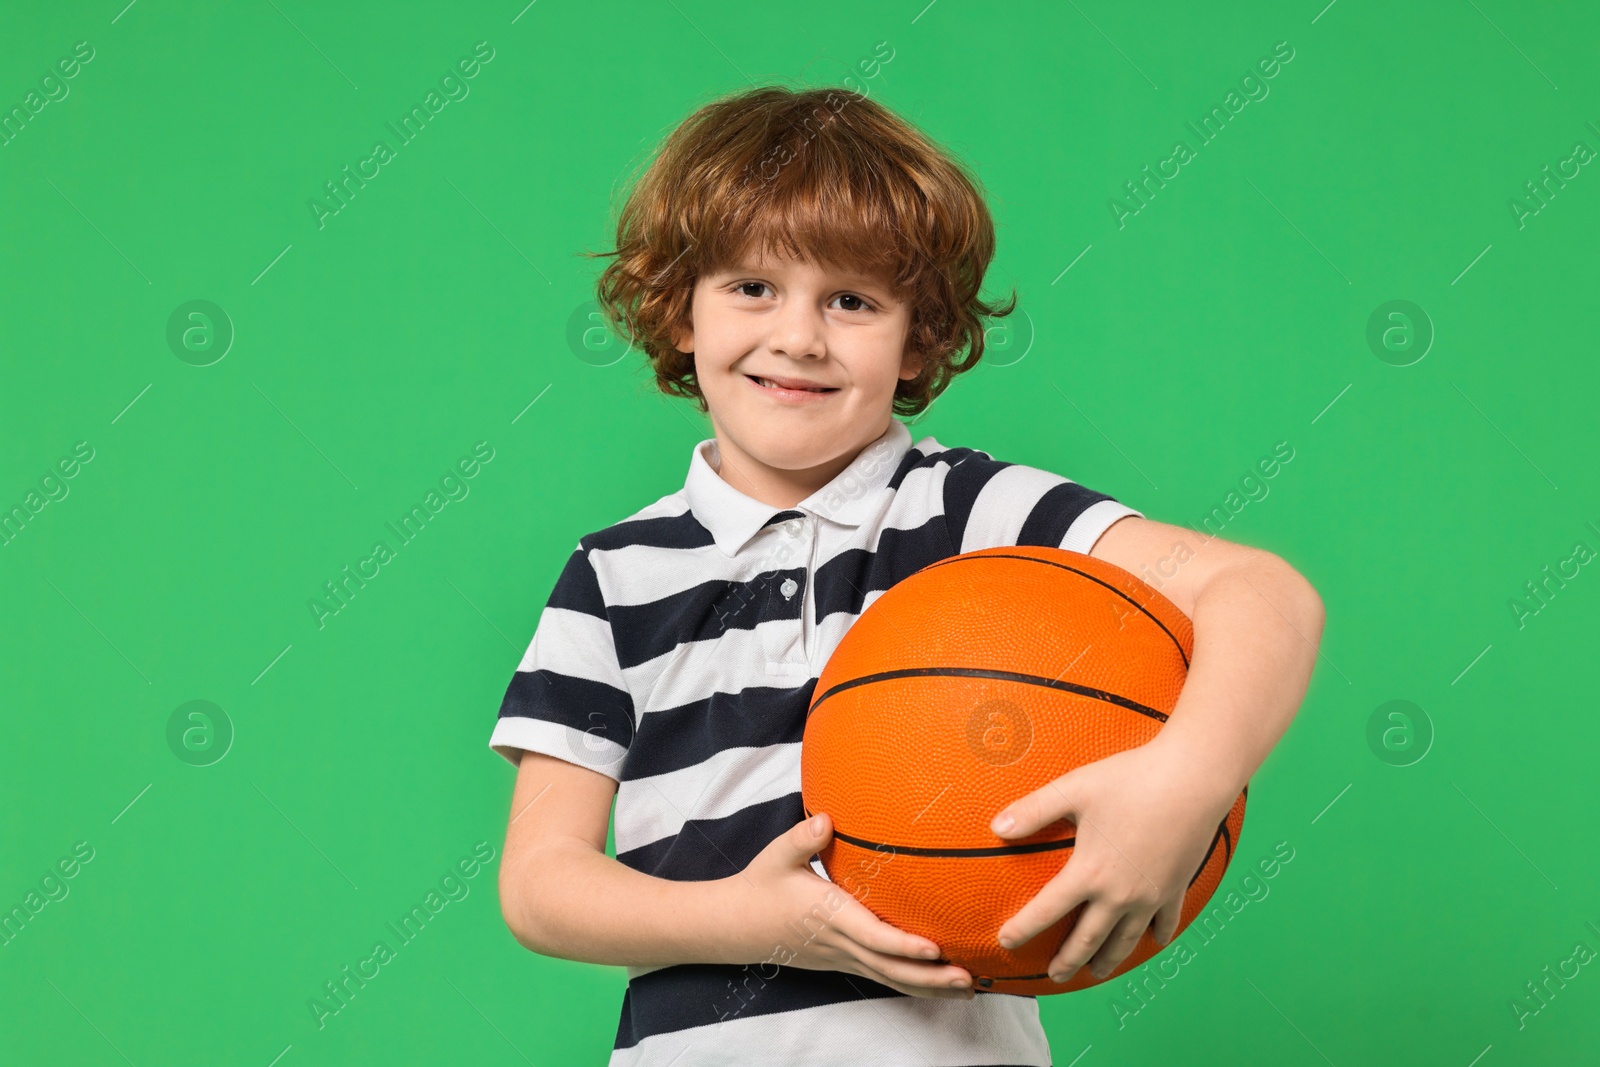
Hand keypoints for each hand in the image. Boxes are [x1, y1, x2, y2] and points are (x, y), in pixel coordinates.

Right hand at [724, 812, 974, 998]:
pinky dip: (913, 984)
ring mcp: (842, 957)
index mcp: (828, 914)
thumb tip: (826, 819)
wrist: (737, 925)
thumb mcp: (776, 856)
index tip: (934, 948)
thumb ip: (803, 839)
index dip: (902, 944)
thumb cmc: (762, 885)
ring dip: (929, 987)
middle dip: (930, 976)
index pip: (870, 935)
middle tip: (968, 979)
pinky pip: (883, 977)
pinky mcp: (844, 961)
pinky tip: (940, 986)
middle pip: (890, 967)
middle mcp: (839, 942)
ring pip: (890, 978)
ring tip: (968, 990)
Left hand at [989, 740, 1234, 983]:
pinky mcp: (1176, 887)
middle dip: (1067, 960)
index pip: (1047, 909)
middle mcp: (1120, 894)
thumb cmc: (1130, 780)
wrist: (1192, 779)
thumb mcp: (1073, 790)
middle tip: (1053, 976)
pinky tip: (1154, 941)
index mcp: (1090, 873)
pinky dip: (1157, 935)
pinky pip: (1165, 921)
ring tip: (1096, 972)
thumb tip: (995, 828)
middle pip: (1088, 938)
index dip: (1023, 928)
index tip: (1005, 942)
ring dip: (1108, 959)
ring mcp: (1151, 895)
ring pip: (1125, 939)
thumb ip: (1033, 811)